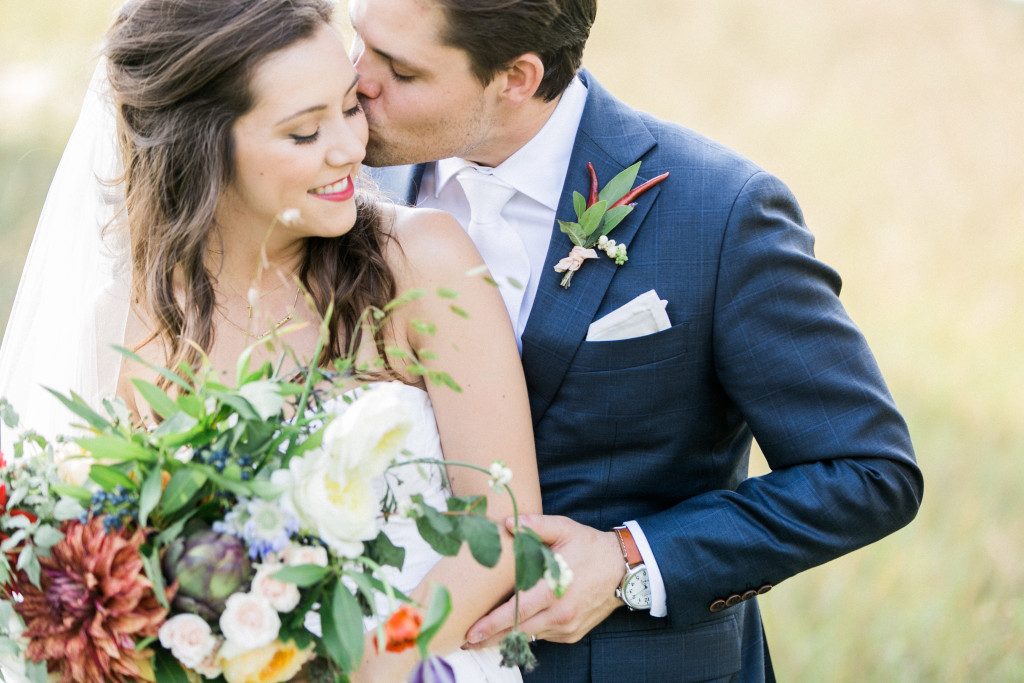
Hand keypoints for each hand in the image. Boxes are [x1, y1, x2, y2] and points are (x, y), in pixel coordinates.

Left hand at [465, 514, 624, 646]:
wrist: (623, 568)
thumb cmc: (590, 547)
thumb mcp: (565, 528)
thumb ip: (536, 525)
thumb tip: (506, 523)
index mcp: (555, 589)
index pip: (517, 612)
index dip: (491, 625)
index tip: (470, 633)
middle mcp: (561, 614)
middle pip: (518, 631)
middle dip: (489, 638)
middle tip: (465, 640)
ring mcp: (567, 627)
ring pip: (530, 636)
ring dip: (507, 637)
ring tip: (483, 636)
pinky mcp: (572, 634)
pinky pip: (543, 636)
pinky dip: (528, 631)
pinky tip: (515, 627)